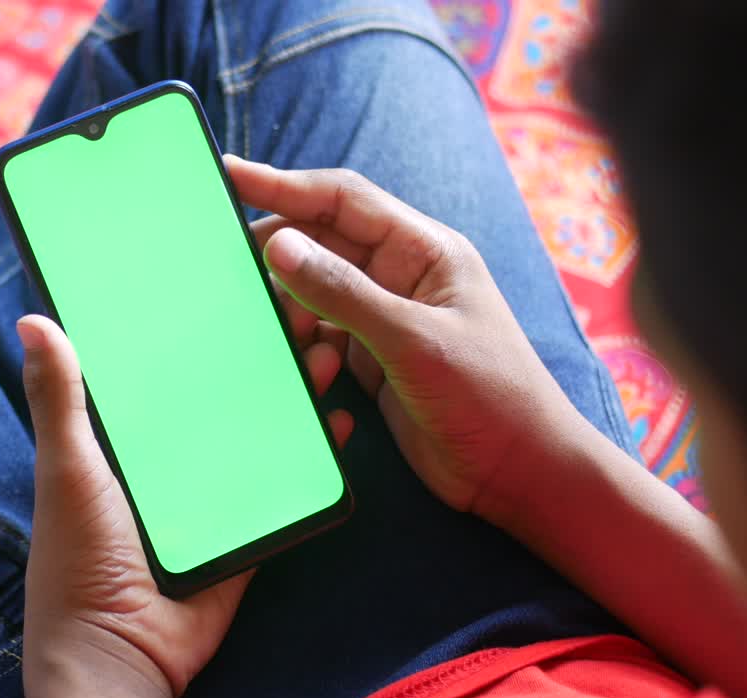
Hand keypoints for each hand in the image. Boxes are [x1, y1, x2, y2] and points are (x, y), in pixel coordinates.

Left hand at [16, 315, 351, 697]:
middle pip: (222, 394)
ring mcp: (211, 496)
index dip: (197, 330)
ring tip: (325, 349)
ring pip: (260, 431)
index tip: (233, 285)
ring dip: (294, 392)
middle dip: (260, 352)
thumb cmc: (78, 558)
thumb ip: (59, 400)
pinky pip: (285, 485)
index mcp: (123, 439)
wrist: (120, 653)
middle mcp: (169, 460)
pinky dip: (314, 454)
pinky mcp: (246, 530)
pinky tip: (338, 420)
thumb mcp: (66, 469)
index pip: (164, 370)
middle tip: (296, 310)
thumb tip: (32, 319)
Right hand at [226, 156, 587, 515]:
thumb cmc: (489, 395)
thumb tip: (278, 246)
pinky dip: (311, 362)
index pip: (342, 200)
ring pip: (313, 301)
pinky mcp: (372, 362)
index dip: (283, 185)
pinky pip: (321, 345)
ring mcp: (384, 319)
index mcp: (422, 250)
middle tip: (235, 282)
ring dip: (297, 327)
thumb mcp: (413, 341)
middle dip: (281, 267)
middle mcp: (399, 276)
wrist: (517, 473)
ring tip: (309, 360)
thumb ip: (343, 293)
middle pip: (319, 246)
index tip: (229, 175)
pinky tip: (325, 390)